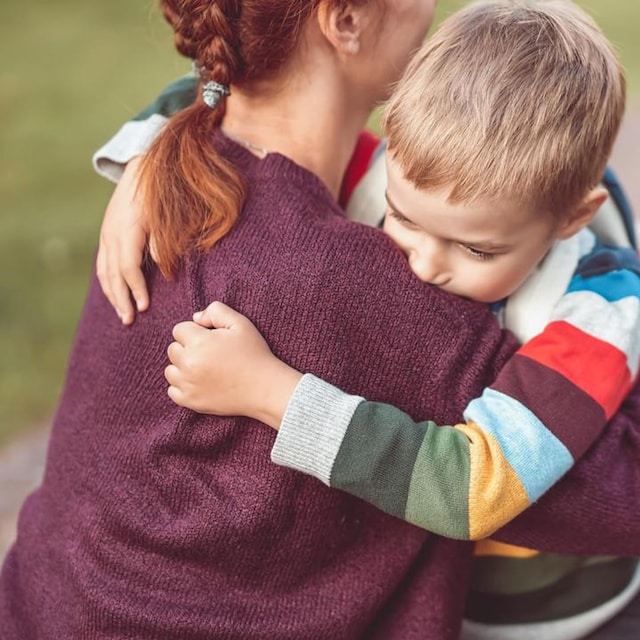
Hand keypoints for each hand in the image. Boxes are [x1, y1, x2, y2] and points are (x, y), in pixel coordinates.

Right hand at [96, 155, 150, 324]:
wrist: (141, 169)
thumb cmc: (158, 194)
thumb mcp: (163, 215)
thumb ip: (161, 241)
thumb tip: (161, 267)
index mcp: (127, 232)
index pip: (129, 269)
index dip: (136, 289)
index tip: (145, 307)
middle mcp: (112, 236)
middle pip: (113, 275)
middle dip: (121, 300)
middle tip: (129, 321)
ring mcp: (106, 236)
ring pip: (105, 271)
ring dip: (112, 294)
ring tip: (121, 313)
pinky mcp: (106, 235)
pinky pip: (103, 263)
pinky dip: (108, 281)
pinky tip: (114, 293)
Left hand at [165, 302, 302, 428]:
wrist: (264, 388)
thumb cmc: (254, 354)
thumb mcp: (240, 323)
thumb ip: (216, 311)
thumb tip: (195, 318)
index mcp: (199, 343)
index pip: (179, 329)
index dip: (196, 331)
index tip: (212, 339)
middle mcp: (189, 364)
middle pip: (173, 349)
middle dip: (188, 348)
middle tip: (211, 353)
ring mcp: (188, 385)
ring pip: (170, 370)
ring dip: (183, 367)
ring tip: (205, 368)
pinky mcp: (190, 401)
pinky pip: (172, 390)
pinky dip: (182, 386)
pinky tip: (200, 382)